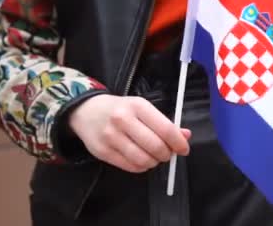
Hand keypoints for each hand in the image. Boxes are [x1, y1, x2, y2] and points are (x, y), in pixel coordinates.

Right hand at [69, 94, 190, 172]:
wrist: (86, 111)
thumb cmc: (120, 109)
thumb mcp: (142, 108)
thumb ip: (164, 123)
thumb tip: (185, 136)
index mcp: (137, 106)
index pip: (165, 128)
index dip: (178, 143)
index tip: (184, 149)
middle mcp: (123, 120)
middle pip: (155, 146)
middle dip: (167, 154)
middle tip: (167, 153)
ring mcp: (111, 137)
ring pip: (143, 160)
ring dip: (154, 162)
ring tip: (154, 157)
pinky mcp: (102, 152)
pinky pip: (130, 167)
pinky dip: (141, 167)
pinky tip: (142, 160)